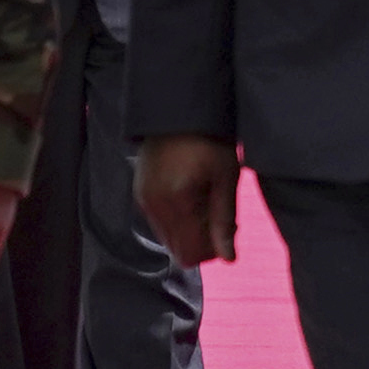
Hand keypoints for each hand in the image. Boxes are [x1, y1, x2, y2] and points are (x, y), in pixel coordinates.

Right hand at [138, 131, 241, 268]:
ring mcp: (143, 200)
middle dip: (202, 240)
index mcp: (175, 202)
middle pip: (178, 251)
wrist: (180, 108)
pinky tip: (191, 195)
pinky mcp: (140, 193)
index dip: (213, 249)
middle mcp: (153, 206)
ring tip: (206, 200)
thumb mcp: (226, 177)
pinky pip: (160, 223)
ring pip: (169, 239)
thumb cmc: (210, 139)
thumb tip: (228, 260)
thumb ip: (225, 220)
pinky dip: (178, 219)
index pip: (190, 255)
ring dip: (190, 230)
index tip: (227, 225)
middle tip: (219, 211)